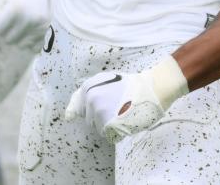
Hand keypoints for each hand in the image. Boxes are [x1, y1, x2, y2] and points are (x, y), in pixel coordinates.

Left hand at [0, 0, 58, 46]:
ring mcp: (42, 26)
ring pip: (20, 46)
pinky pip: (33, 48)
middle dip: (7, 31)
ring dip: (17, 36)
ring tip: (21, 21)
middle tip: (13, 17)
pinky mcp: (49, 32)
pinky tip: (30, 27)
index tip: (3, 11)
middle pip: (8, 40)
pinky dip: (29, 41)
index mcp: (16, 7)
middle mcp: (30, 18)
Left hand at [64, 58, 187, 142]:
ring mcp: (100, 112)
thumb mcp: (106, 81)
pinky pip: (110, 136)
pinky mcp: (110, 124)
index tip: (73, 118)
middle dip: (101, 118)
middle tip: (117, 108)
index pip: (75, 107)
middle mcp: (91, 100)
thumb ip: (89, 94)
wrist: (151, 88)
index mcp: (88, 88)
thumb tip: (68, 116)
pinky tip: (126, 122)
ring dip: (110, 126)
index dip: (76, 112)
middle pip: (90, 121)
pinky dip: (118, 134)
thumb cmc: (131, 85)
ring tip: (123, 113)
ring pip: (100, 129)